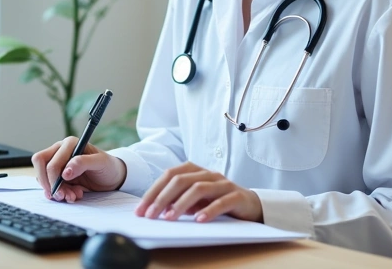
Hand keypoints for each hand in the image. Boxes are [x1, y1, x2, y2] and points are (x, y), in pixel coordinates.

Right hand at [31, 136, 126, 202]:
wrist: (112, 177)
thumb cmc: (108, 166)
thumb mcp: (101, 163)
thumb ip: (83, 163)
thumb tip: (65, 172)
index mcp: (70, 144)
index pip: (50, 160)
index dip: (52, 177)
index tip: (61, 190)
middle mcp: (61, 151)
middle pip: (40, 165)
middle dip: (50, 184)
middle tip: (62, 196)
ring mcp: (58, 164)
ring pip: (44, 178)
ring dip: (56, 191)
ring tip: (72, 196)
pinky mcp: (59, 176)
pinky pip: (50, 185)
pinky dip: (59, 193)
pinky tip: (72, 195)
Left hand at [135, 162, 262, 222]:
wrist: (251, 205)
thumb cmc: (218, 201)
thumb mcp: (196, 200)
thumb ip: (179, 200)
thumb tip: (156, 209)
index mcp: (196, 171)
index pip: (170, 175)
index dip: (153, 191)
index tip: (141, 210)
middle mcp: (208, 174)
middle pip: (181, 180)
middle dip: (162, 198)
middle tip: (150, 215)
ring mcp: (223, 183)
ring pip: (199, 188)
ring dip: (181, 204)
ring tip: (170, 218)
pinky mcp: (237, 196)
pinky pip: (221, 201)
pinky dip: (208, 210)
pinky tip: (198, 220)